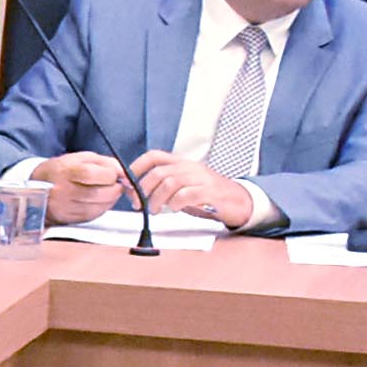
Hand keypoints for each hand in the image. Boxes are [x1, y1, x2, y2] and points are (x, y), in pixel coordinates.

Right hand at [33, 152, 127, 225]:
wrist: (38, 189)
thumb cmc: (62, 170)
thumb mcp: (81, 158)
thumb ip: (105, 162)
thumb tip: (124, 173)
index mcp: (65, 171)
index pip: (93, 174)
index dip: (110, 175)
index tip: (114, 174)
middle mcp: (63, 191)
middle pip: (98, 193)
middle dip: (114, 189)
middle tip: (116, 184)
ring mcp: (65, 207)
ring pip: (97, 207)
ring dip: (110, 200)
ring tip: (108, 191)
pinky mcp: (68, 219)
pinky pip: (93, 215)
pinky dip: (102, 208)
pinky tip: (100, 201)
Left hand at [125, 153, 260, 229]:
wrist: (239, 201)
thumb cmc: (207, 196)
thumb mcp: (183, 187)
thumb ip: (163, 187)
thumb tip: (136, 193)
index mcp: (182, 163)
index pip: (155, 156)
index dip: (137, 166)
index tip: (127, 181)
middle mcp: (190, 167)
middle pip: (159, 172)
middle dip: (143, 189)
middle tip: (138, 204)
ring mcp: (201, 178)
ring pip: (170, 183)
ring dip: (157, 199)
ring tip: (154, 210)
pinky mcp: (210, 192)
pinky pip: (187, 195)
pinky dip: (176, 203)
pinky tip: (174, 209)